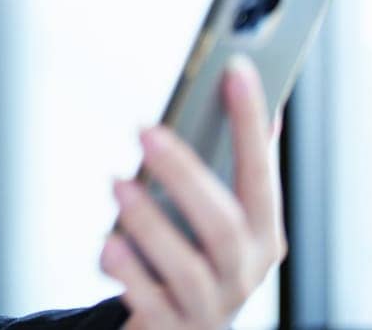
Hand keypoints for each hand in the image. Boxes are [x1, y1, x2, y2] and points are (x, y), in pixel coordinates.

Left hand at [98, 55, 287, 328]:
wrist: (180, 327)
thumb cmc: (200, 254)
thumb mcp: (225, 213)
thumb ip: (237, 161)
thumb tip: (250, 87)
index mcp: (264, 235)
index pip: (262, 174)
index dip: (251, 123)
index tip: (235, 69)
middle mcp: (244, 273)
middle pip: (224, 227)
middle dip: (185, 175)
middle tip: (145, 129)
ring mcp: (210, 306)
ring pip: (188, 269)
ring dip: (151, 224)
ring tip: (118, 184)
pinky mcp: (172, 329)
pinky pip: (150, 304)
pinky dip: (128, 274)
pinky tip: (107, 246)